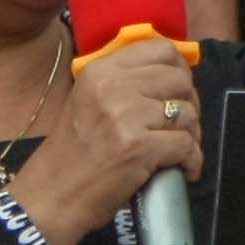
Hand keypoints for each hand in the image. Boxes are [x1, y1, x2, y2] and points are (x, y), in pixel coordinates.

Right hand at [10, 35, 199, 244]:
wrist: (52, 196)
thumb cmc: (72, 154)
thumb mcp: (87, 100)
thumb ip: (123, 83)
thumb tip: (174, 74)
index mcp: (100, 71)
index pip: (160, 49)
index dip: (179, 69)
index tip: (178, 89)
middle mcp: (113, 87)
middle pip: (180, 79)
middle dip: (190, 103)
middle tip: (182, 126)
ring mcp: (127, 116)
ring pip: (188, 112)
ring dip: (193, 135)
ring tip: (180, 151)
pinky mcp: (139, 148)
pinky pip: (187, 144)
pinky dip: (192, 160)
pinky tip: (183, 170)